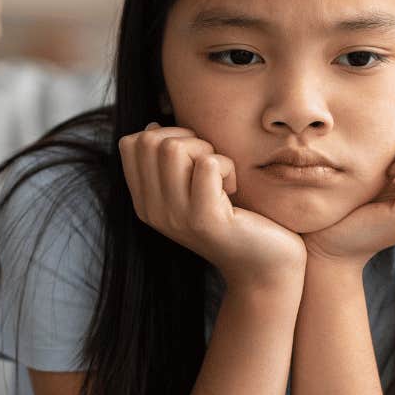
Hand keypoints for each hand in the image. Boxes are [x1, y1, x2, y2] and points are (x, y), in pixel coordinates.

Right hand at [121, 122, 305, 291]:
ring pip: (175, 148)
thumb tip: (152, 126)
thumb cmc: (235, 219)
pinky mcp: (205, 220)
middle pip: (151, 141)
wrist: (264, 267)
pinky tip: (234, 189)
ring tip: (222, 177)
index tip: (191, 157)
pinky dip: (228, 166)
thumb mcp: (191, 189)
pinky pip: (207, 164)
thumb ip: (170, 163)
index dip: (165, 135)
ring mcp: (176, 217)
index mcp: (145, 202)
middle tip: (211, 166)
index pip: (130, 144)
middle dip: (188, 139)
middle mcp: (153, 212)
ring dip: (207, 151)